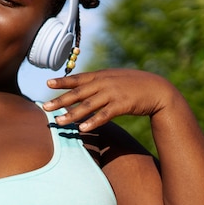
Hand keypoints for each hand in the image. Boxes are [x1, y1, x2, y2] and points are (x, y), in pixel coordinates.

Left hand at [42, 68, 176, 131]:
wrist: (158, 90)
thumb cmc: (133, 85)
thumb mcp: (114, 78)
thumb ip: (97, 82)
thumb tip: (80, 87)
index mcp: (101, 75)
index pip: (77, 78)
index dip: (62, 81)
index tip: (47, 83)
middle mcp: (104, 83)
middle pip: (78, 93)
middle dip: (60, 100)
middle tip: (44, 107)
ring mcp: (113, 93)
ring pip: (88, 105)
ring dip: (72, 114)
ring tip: (58, 122)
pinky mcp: (122, 105)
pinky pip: (104, 115)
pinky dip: (93, 122)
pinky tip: (82, 128)